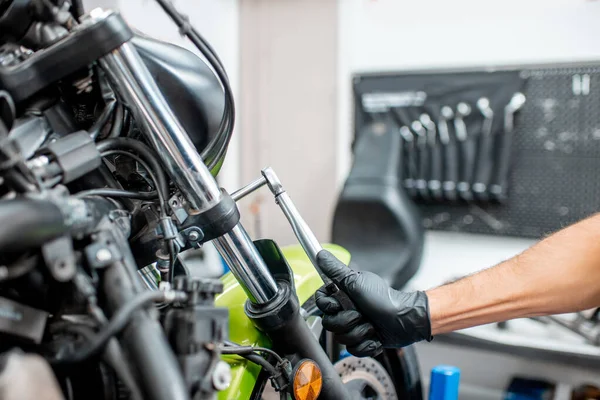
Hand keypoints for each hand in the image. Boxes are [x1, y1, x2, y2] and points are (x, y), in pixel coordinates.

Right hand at [315, 250, 431, 356]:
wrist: (405, 320)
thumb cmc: (384, 299)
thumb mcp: (357, 282)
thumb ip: (335, 270)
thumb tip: (320, 254)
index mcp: (342, 295)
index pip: (321, 303)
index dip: (328, 307)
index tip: (339, 304)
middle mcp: (345, 310)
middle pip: (329, 323)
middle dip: (348, 321)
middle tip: (361, 314)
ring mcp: (353, 326)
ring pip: (341, 338)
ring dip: (359, 333)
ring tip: (371, 325)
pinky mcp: (361, 340)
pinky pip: (353, 349)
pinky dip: (366, 344)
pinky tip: (375, 336)